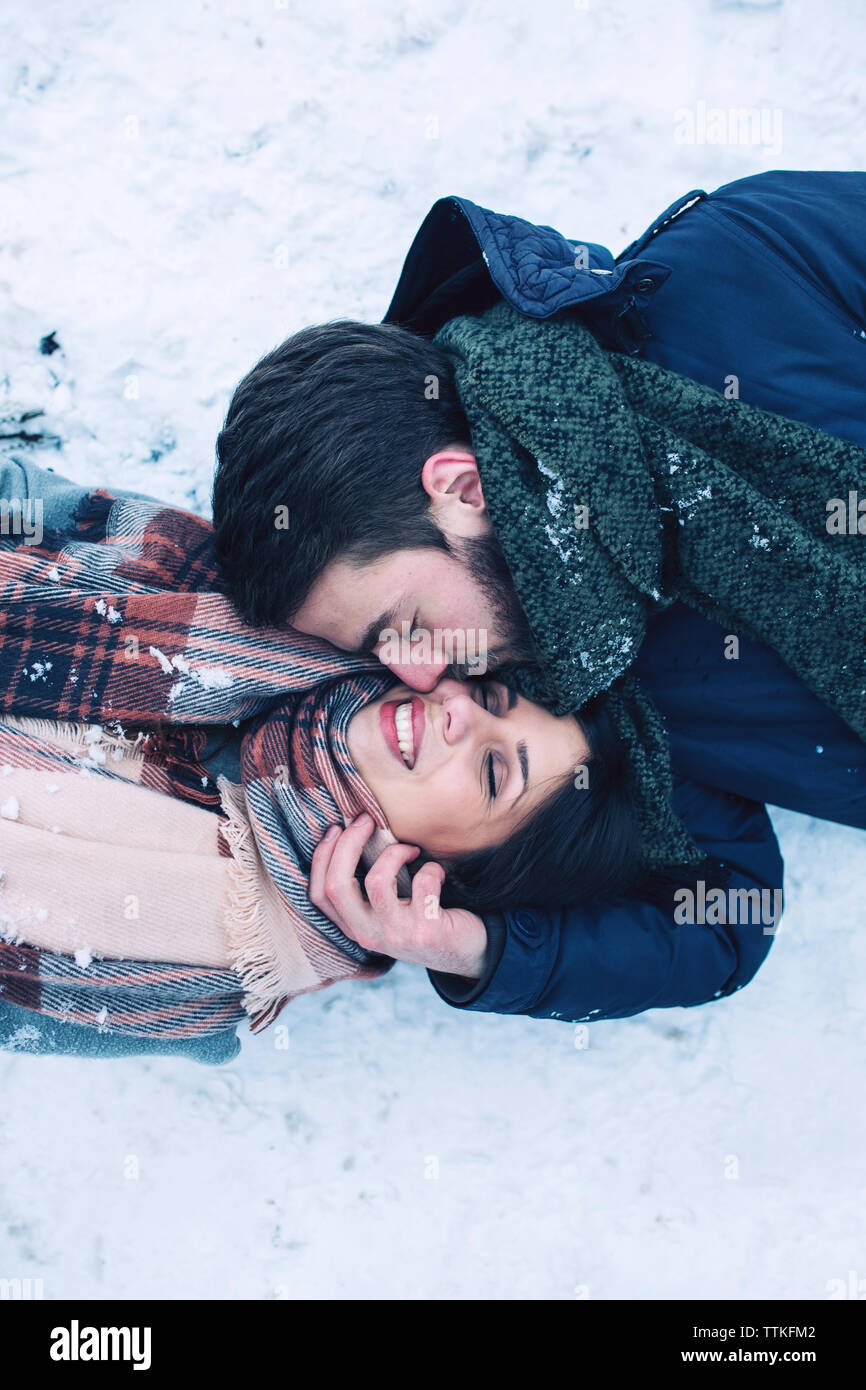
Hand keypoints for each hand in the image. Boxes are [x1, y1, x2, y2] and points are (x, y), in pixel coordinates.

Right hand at [309, 814, 488, 979]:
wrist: (466, 954)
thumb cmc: (422, 919)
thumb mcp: (387, 913)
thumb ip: (367, 890)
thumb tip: (354, 833)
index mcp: (354, 927)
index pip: (319, 894)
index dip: (321, 858)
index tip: (335, 829)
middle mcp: (368, 935)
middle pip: (337, 886)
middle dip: (348, 844)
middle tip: (367, 820)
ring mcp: (397, 936)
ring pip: (377, 882)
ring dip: (394, 853)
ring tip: (411, 849)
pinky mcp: (426, 932)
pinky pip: (423, 884)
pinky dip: (431, 868)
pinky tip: (437, 872)